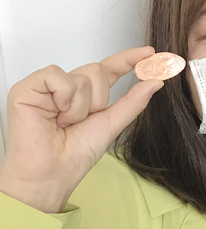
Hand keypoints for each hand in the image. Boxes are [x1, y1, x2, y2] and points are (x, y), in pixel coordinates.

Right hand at [0, 46, 161, 212]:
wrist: (51, 174)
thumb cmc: (74, 156)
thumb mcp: (111, 125)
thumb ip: (133, 102)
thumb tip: (154, 82)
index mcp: (86, 96)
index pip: (109, 69)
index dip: (128, 60)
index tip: (149, 54)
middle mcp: (67, 87)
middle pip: (97, 71)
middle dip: (99, 99)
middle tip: (81, 121)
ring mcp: (47, 86)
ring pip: (82, 75)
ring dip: (81, 106)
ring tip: (64, 123)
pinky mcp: (28, 87)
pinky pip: (57, 76)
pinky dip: (64, 97)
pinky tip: (55, 113)